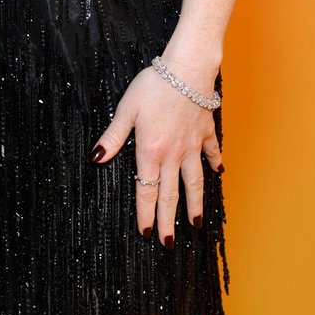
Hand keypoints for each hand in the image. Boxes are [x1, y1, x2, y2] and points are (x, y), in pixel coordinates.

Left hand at [91, 66, 221, 244]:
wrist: (187, 70)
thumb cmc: (153, 86)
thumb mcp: (126, 110)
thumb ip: (113, 136)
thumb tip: (96, 158)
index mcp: (151, 151)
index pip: (147, 190)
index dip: (146, 213)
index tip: (146, 233)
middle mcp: (174, 155)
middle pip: (170, 194)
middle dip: (169, 221)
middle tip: (169, 244)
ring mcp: (193, 145)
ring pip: (194, 182)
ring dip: (195, 204)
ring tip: (196, 223)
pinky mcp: (206, 132)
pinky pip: (212, 153)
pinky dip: (215, 164)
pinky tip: (219, 174)